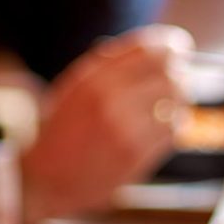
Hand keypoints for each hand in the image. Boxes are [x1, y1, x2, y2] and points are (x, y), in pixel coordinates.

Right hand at [21, 24, 193, 223]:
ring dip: (178, 100)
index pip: (147, 48)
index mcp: (91, 77)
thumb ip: (108, 67)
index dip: (170, 43)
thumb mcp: (74, 89)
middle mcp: (108, 99)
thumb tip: (157, 48)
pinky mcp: (135, 155)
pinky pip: (171, 132)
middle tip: (180, 78)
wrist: (43, 180)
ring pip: (175, 102)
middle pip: (168, 72)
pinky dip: (172, 127)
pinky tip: (161, 129)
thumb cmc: (61, 132)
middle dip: (179, 73)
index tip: (179, 46)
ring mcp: (124, 129)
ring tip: (170, 105)